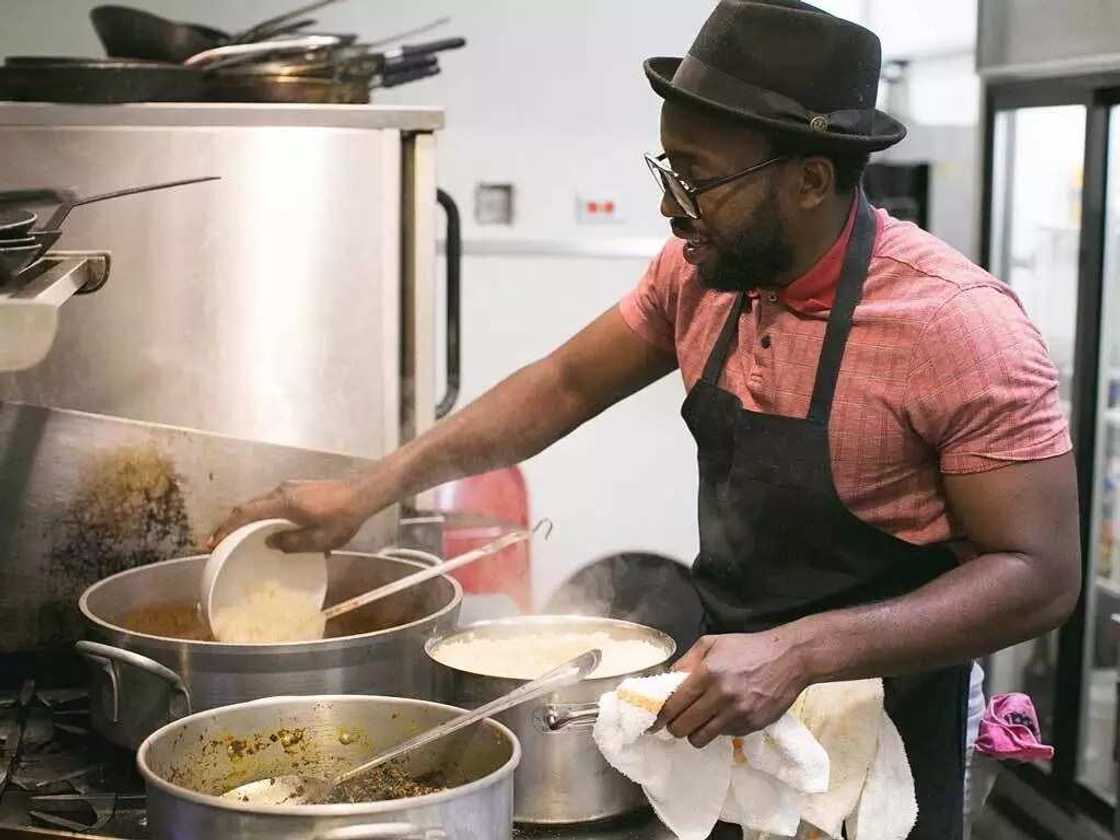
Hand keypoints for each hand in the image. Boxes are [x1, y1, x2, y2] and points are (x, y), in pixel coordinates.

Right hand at [207, 479, 368, 553]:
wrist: (363, 493)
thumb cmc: (342, 517)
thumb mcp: (319, 539)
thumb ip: (292, 542)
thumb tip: (269, 543)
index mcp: (283, 503)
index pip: (246, 514)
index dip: (226, 528)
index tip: (212, 543)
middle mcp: (282, 491)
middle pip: (249, 507)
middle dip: (231, 524)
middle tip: (219, 543)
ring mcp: (291, 488)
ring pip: (261, 504)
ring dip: (248, 520)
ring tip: (240, 538)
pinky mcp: (299, 489)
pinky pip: (274, 503)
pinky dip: (264, 515)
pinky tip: (269, 529)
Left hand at [655, 631, 809, 747]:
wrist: (789, 659)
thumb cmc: (747, 648)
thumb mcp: (711, 643)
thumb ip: (686, 662)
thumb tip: (667, 682)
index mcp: (708, 673)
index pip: (673, 705)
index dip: (660, 716)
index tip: (654, 721)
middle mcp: (721, 696)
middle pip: (683, 727)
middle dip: (674, 727)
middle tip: (675, 722)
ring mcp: (738, 714)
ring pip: (701, 738)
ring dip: (694, 733)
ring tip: (697, 723)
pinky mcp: (752, 726)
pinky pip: (724, 736)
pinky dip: (718, 729)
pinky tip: (723, 715)